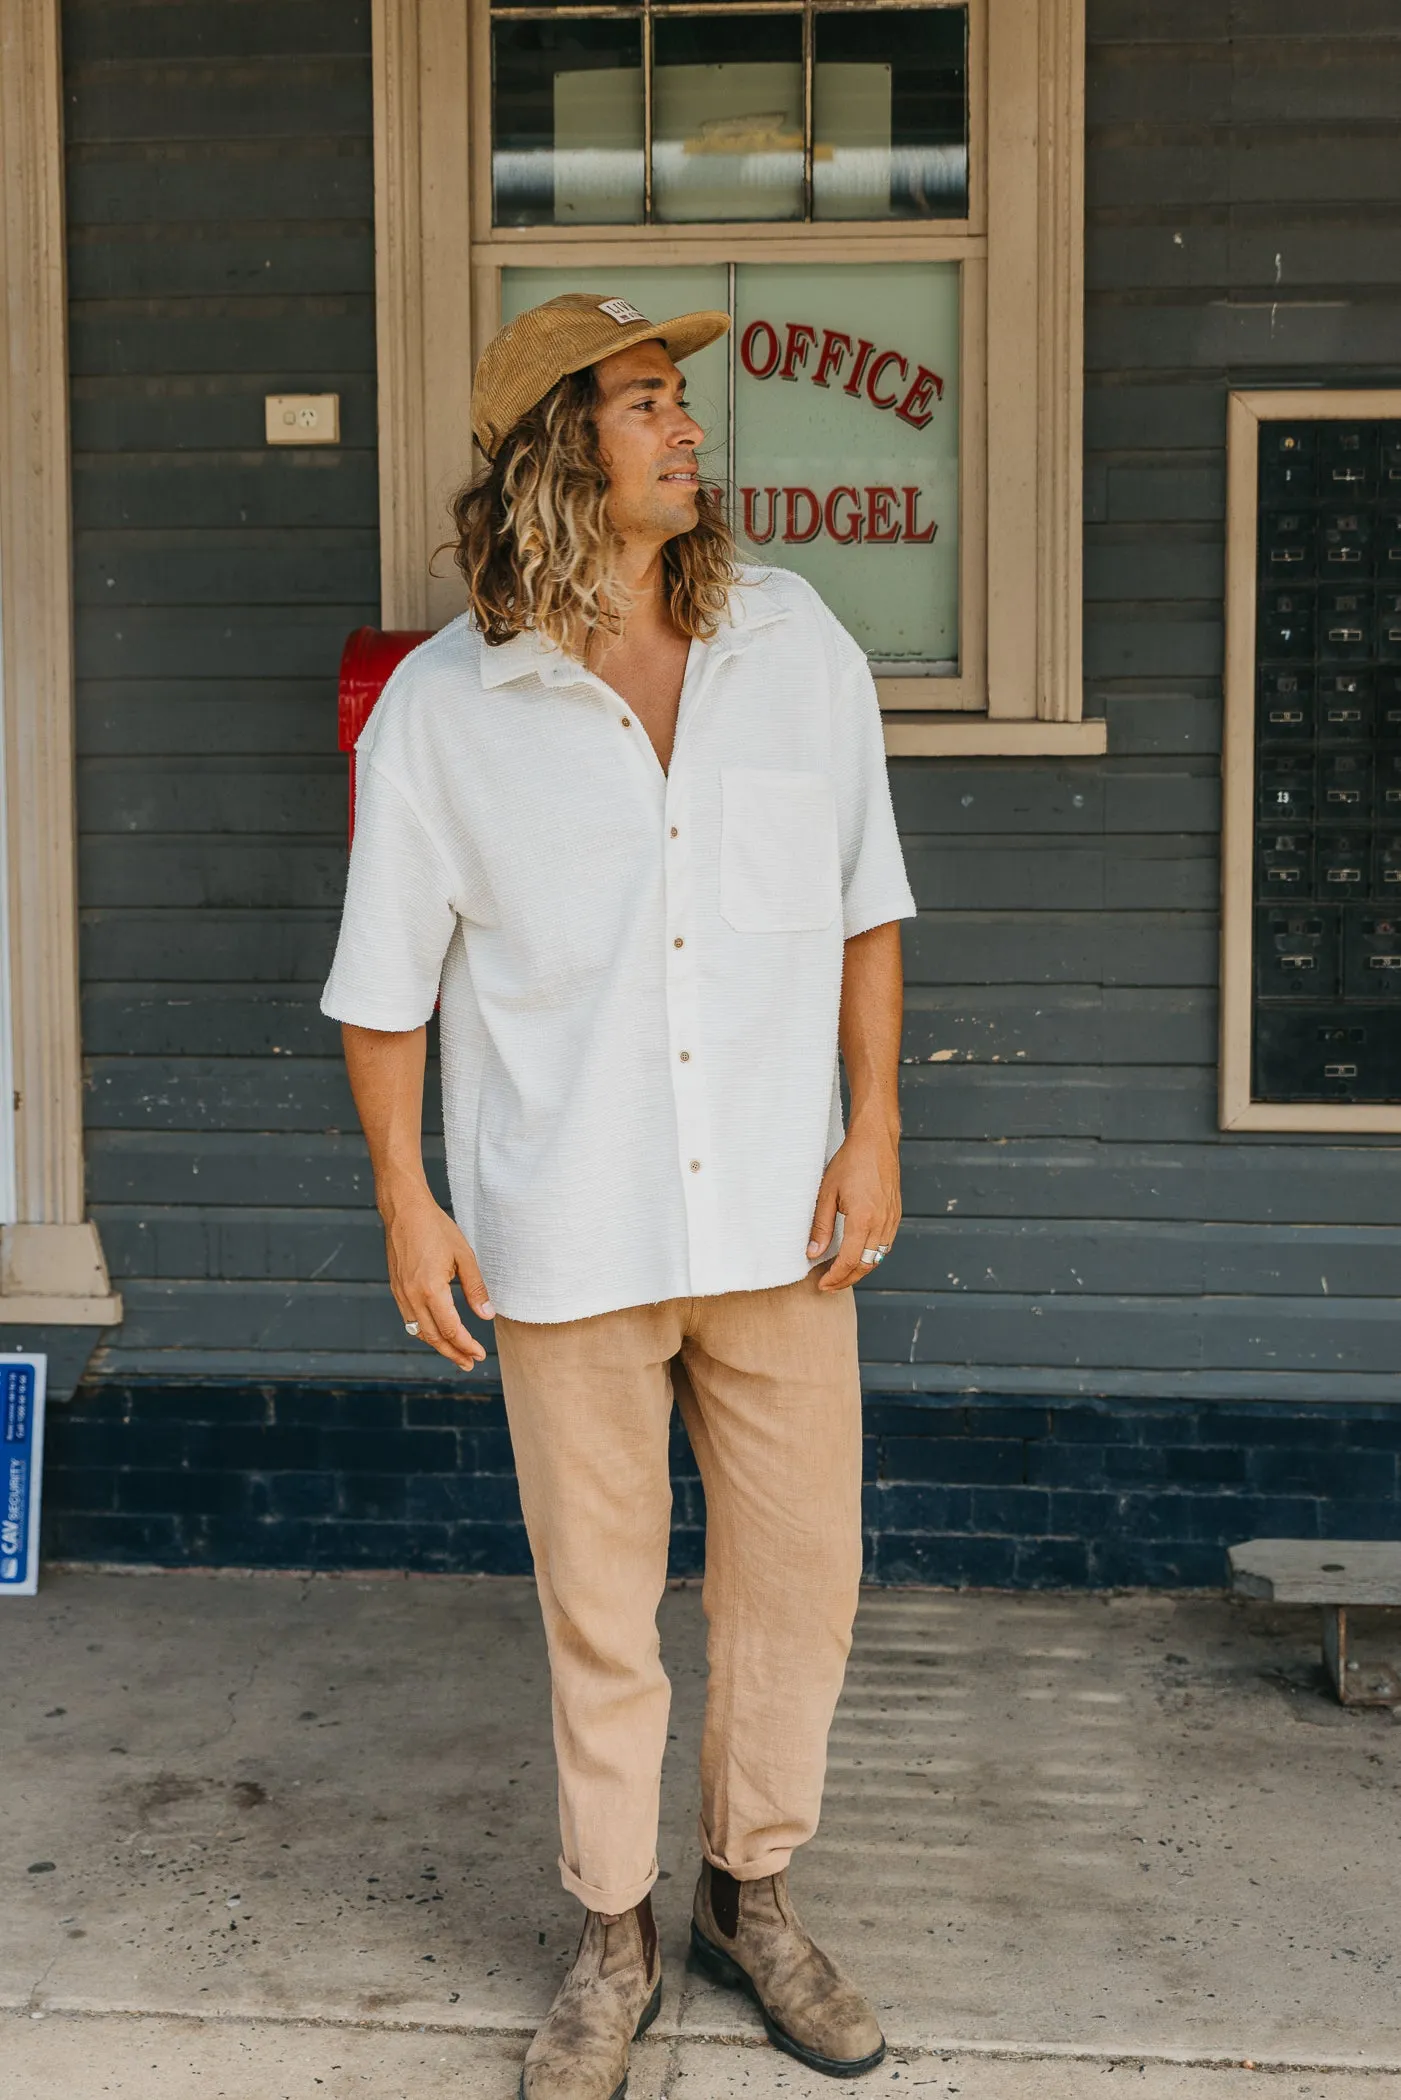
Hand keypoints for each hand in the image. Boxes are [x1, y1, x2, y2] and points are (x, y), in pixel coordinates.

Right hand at [379, 1178, 491, 1374]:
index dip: (466, 1345)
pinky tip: (437, 1332)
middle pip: (434, 1337)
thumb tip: (487, 1315)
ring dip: (439, 1346)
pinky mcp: (396, 1289)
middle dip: (453, 1353)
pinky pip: (410, 1319)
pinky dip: (425, 1331)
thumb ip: (476, 1289)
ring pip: (419, 1332)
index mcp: (431, 1290)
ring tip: (456, 1354)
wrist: (404, 1210)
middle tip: (470, 1363)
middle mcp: (412, 1296)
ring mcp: (401, 1294)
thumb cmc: (436, 1228)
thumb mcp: (464, 1256)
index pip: (451, 1329)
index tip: (480, 1354)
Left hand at [807, 1114, 900, 1292]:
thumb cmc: (850, 1162)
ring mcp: (891, 1220)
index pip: (849, 1261)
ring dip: (859, 1270)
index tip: (822, 1285)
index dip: (835, 1278)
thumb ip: (820, 1226)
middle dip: (847, 1280)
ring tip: (841, 1274)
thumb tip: (813, 1253)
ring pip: (878, 1257)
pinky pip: (885, 1245)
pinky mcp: (895, 1214)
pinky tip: (857, 1254)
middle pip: (866, 1265)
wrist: (876, 1141)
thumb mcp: (826, 1193)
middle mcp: (881, 1223)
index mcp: (863, 1220)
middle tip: (829, 1286)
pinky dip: (871, 1256)